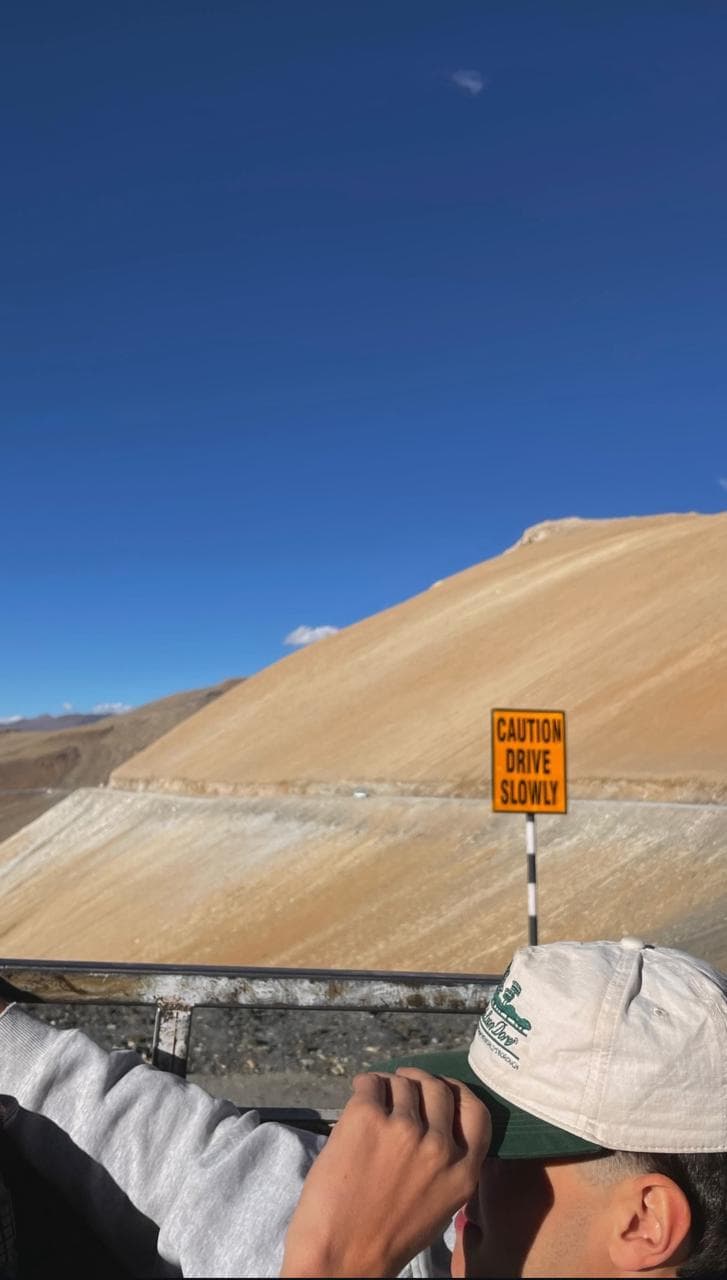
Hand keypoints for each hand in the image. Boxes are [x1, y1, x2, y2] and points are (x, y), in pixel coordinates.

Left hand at [281, 1068, 490, 1277]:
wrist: (340, 1259)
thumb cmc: (384, 1240)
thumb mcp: (438, 1207)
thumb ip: (446, 1167)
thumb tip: (435, 1125)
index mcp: (463, 1173)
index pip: (476, 1113)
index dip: (458, 1093)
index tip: (443, 1088)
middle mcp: (439, 1147)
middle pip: (438, 1090)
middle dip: (420, 1082)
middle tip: (403, 1083)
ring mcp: (404, 1129)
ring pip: (403, 1084)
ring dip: (389, 1086)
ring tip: (375, 1100)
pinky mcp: (367, 1118)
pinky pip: (371, 1083)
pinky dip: (364, 1085)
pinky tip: (358, 1095)